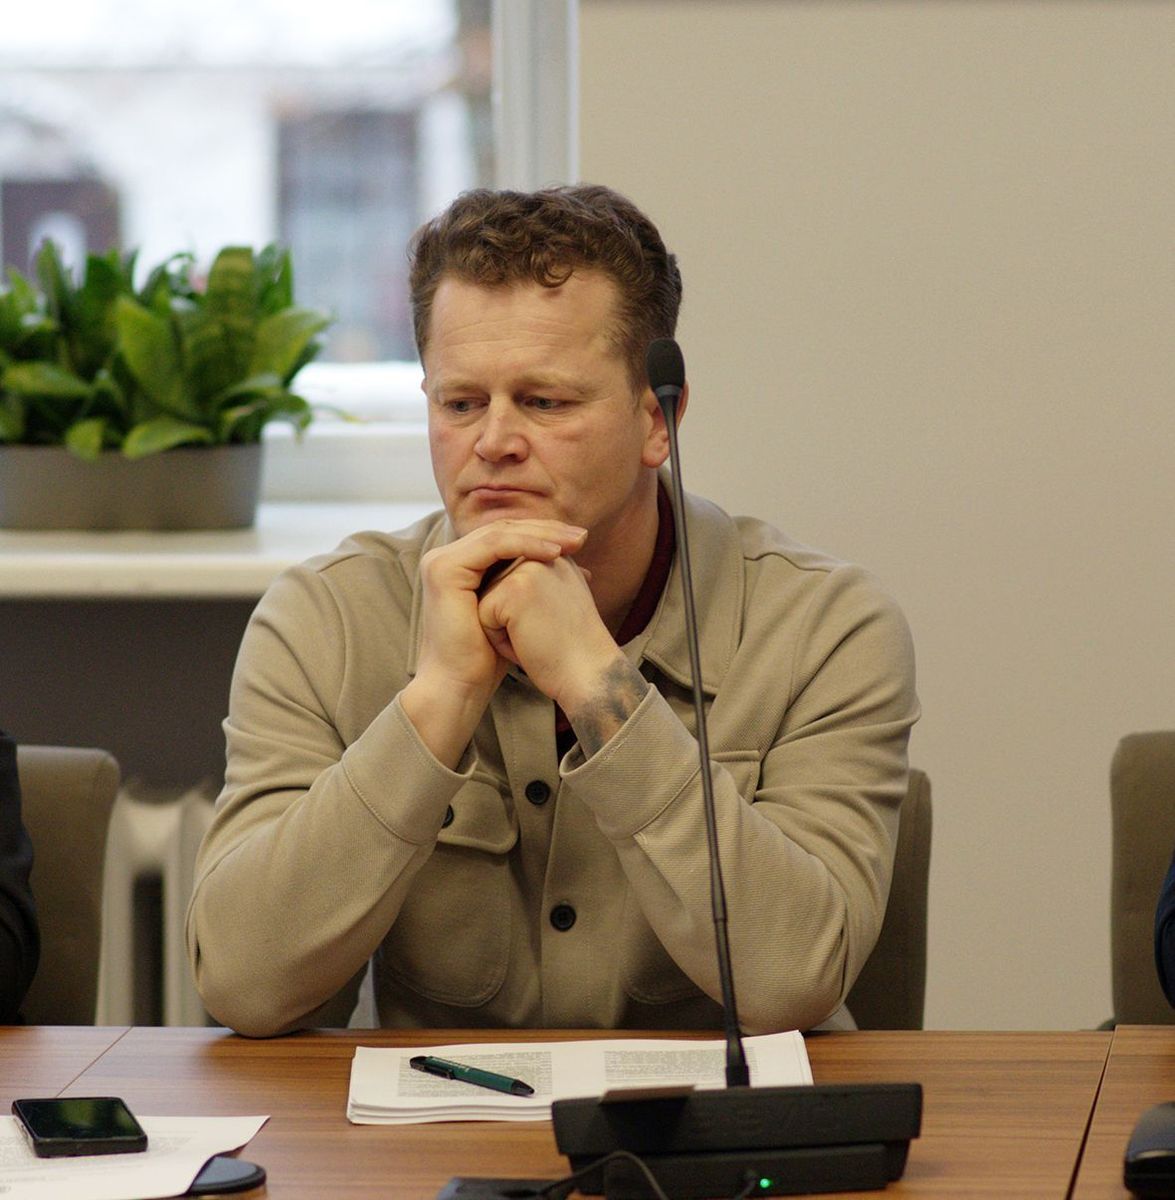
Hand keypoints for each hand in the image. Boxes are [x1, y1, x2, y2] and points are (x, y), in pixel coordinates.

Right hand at [400, 519, 585, 765]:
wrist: (460, 686)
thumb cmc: (490, 658)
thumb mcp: (522, 611)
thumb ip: (540, 583)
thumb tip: (585, 569)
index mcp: (462, 564)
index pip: (508, 536)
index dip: (544, 534)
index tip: (580, 541)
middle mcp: (447, 558)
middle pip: (505, 530)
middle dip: (546, 530)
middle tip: (582, 536)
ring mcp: (442, 561)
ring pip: (500, 533)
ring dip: (541, 535)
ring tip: (574, 543)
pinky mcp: (444, 569)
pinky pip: (493, 546)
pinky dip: (526, 545)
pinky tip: (554, 553)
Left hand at [477, 552, 632, 722]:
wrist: (590, 675)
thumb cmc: (572, 648)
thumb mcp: (562, 601)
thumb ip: (541, 582)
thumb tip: (512, 580)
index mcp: (556, 555)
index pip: (511, 580)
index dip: (523, 614)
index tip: (555, 626)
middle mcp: (544, 554)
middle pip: (495, 588)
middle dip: (511, 619)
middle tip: (548, 633)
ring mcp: (528, 569)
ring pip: (486, 601)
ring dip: (505, 629)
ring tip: (539, 636)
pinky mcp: (513, 589)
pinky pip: (483, 616)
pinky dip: (500, 640)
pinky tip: (530, 644)